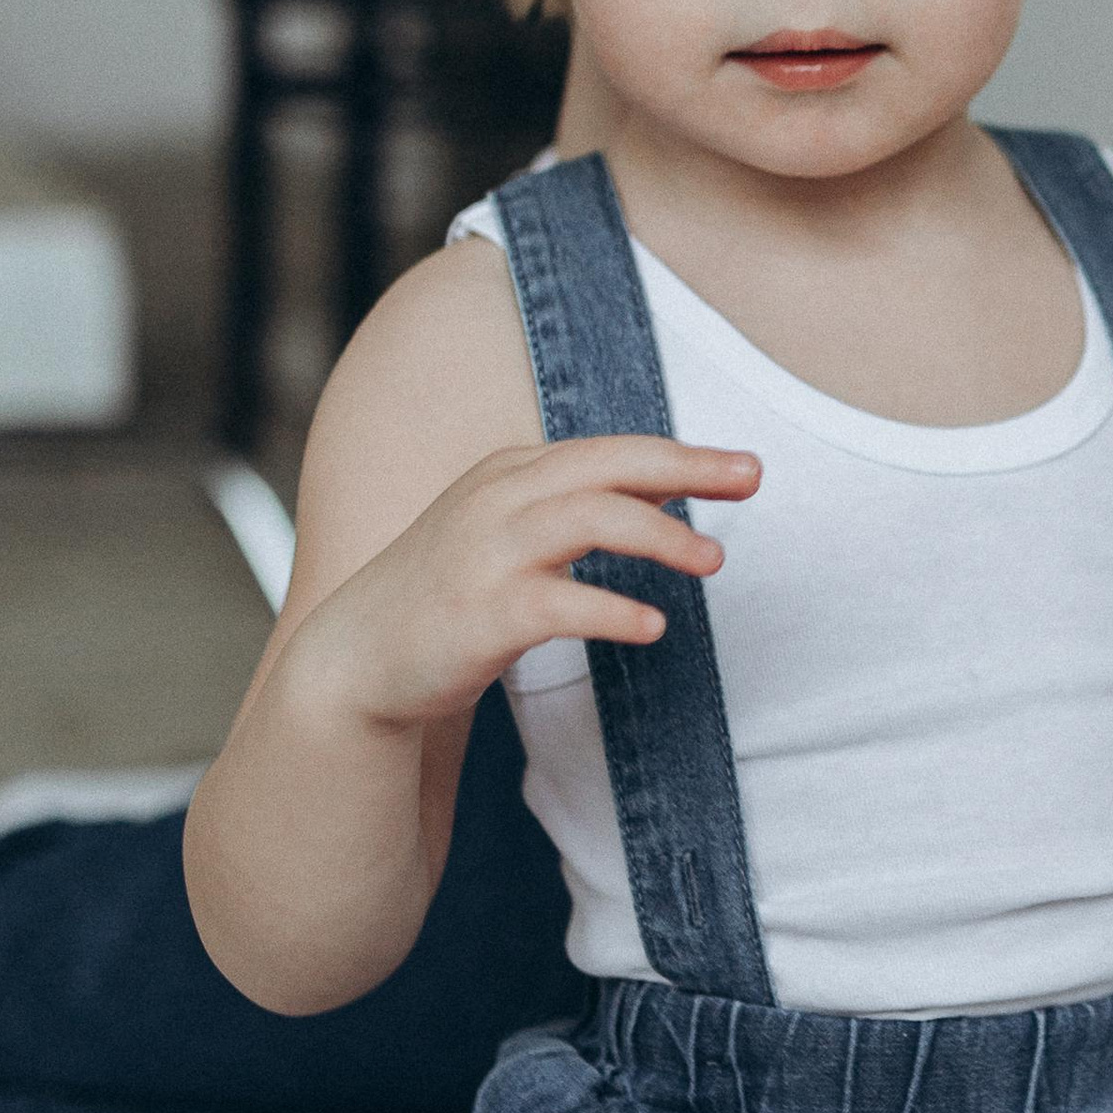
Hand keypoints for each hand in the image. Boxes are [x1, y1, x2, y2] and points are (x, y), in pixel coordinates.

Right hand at [291, 436, 758, 735]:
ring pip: (587, 519)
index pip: (610, 453)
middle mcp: (498, 500)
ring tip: (713, 561)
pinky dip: (611, 610)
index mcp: (510, 474)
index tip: (746, 469)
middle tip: (754, 480)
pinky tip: (654, 626)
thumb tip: (665, 492)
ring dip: (659, 535)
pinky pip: (558, 602)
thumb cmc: (449, 596)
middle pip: (607, 467)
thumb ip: (577, 508)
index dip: (681, 456)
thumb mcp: (511, 534)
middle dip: (686, 468)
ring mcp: (486, 554)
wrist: (358, 660)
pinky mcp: (480, 614)